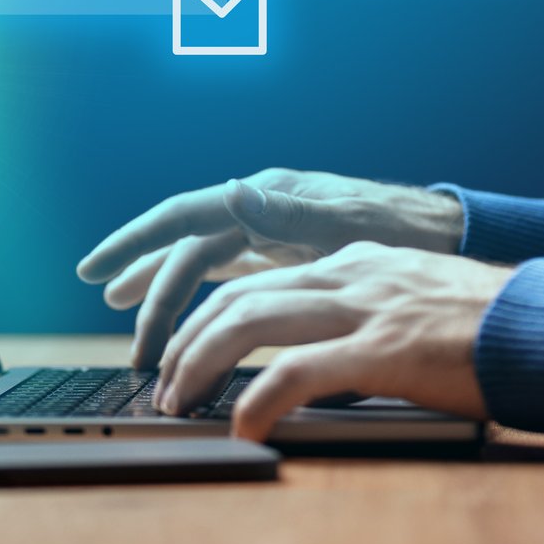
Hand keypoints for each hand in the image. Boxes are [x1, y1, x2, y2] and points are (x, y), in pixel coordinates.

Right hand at [75, 169, 465, 366]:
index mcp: (267, 196)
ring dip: (168, 299)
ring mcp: (274, 231)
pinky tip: (185, 318)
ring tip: (135, 337)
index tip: (93, 269)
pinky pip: (230, 277)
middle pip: (187, 252)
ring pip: (203, 266)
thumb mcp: (349, 224)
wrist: (451, 238)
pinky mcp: (289, 255)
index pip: (183, 217)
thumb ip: (290, 214)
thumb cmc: (406, 229)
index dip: (134, 243)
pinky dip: (202, 298)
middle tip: (132, 350)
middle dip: (151, 296)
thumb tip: (231, 193)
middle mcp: (262, 208)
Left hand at [153, 242, 505, 438]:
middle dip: (186, 340)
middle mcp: (353, 274)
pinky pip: (295, 372)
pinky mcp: (383, 349)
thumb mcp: (417, 302)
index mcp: (360, 261)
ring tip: (179, 404)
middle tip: (163, 386)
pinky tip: (242, 427)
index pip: (260, 278)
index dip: (209, 314)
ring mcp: (366, 307)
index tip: (183, 350)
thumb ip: (367, 315)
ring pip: (249, 321)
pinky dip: (256, 399)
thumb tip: (326, 358)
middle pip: (238, 294)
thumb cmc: (495, 326)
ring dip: (200, 365)